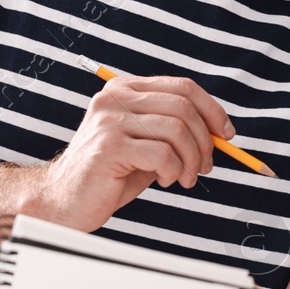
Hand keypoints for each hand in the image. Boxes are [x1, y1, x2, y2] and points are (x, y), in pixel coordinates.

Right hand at [24, 75, 232, 231]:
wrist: (64, 201)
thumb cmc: (109, 175)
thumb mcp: (147, 145)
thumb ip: (175, 131)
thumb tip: (218, 132)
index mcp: (125, 90)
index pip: (182, 87)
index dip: (212, 109)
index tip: (226, 133)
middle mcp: (115, 98)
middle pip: (184, 106)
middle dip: (205, 140)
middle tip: (206, 165)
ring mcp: (110, 121)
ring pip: (177, 130)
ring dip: (192, 160)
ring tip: (185, 178)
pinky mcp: (109, 147)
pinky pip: (163, 154)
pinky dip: (175, 170)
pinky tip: (167, 180)